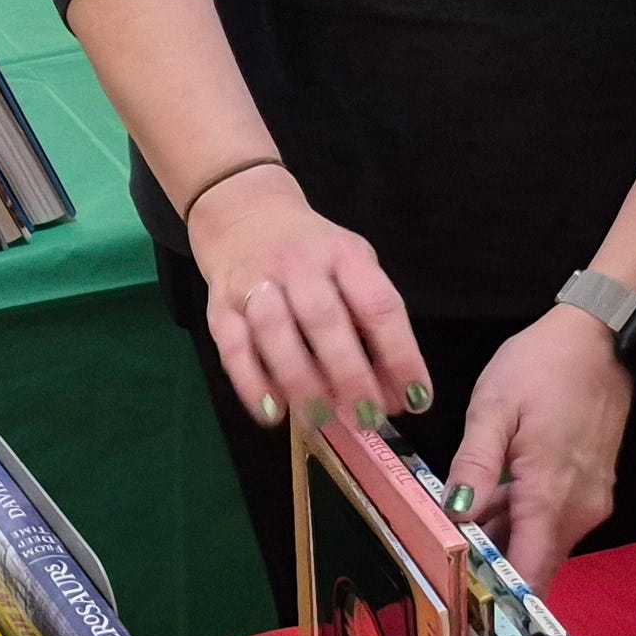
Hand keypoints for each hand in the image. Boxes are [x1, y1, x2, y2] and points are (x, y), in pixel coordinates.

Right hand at [186, 165, 429, 436]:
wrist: (243, 214)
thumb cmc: (312, 253)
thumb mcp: (352, 267)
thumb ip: (371, 323)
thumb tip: (393, 393)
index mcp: (344, 254)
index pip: (378, 305)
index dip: (401, 354)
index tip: (415, 398)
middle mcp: (300, 264)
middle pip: (325, 321)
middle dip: (350, 375)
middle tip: (367, 419)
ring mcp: (255, 282)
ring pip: (276, 334)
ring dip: (302, 383)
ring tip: (323, 421)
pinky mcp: (220, 305)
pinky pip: (233, 347)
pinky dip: (251, 383)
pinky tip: (272, 414)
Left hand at [444, 304, 632, 586]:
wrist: (599, 339)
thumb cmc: (544, 366)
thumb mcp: (493, 407)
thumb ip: (474, 464)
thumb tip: (454, 513)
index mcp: (551, 494)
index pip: (529, 572)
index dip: (497, 595)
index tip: (461, 602)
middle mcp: (578, 510)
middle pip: (533, 564)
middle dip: (492, 572)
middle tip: (443, 567)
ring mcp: (589, 501)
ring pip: (541, 544)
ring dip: (502, 543)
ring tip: (455, 529)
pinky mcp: (591, 490)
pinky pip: (551, 522)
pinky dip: (520, 522)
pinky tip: (486, 503)